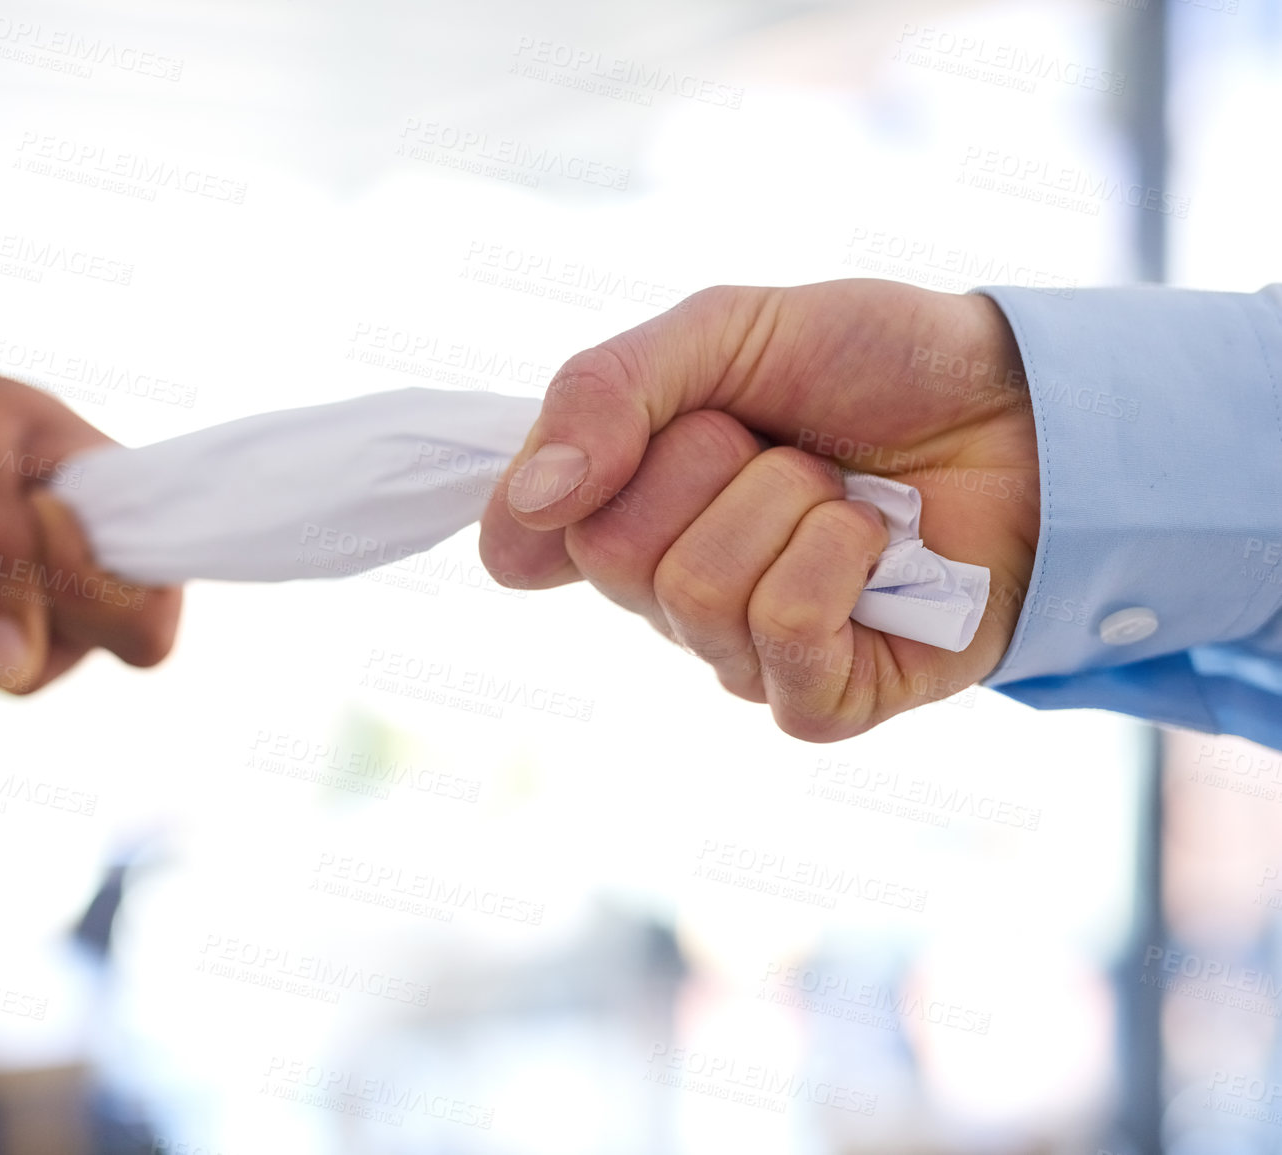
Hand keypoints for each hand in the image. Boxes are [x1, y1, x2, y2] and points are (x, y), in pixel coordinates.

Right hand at [479, 279, 1039, 740]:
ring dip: (790, 503)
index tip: (603, 447)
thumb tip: (531, 502)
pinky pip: (783, 638)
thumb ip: (605, 391)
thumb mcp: (723, 332)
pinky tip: (877, 543)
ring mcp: (741, 655)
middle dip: (709, 464)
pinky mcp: (821, 701)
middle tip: (778, 441)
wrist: (1022, 403)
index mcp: (628, 512)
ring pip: (697, 592)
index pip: (521, 541)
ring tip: (843, 490)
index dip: (550, 492)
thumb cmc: (872, 366)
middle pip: (610, 555)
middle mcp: (667, 596)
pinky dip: (837, 563)